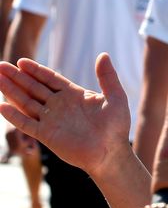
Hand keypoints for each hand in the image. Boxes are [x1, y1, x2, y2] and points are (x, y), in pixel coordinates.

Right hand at [0, 53, 131, 178]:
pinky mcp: (46, 135)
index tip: (21, 61)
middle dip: (17, 77)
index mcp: (74, 95)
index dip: (36, 70)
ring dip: (11, 91)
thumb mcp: (115, 97)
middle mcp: (60, 105)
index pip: (50, 79)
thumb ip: (108, 77)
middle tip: (1, 65)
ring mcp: (52, 120)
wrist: (111, 152)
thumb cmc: (116, 126)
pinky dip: (14, 115)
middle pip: (34, 87)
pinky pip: (26, 123)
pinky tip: (1, 106)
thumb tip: (104, 54)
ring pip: (26, 102)